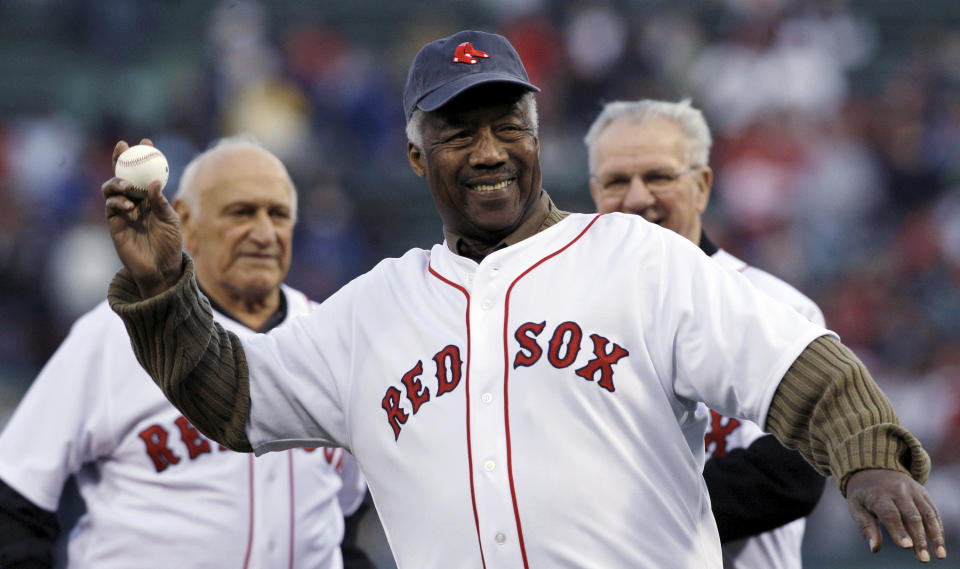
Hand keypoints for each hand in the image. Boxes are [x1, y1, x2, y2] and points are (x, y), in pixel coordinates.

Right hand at [102, 139, 183, 297]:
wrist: (161, 268)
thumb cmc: (170, 244)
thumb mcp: (170, 220)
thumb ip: (160, 202)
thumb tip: (154, 182)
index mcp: (151, 197)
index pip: (146, 172)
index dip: (145, 157)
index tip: (147, 143)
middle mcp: (136, 200)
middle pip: (124, 174)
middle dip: (121, 159)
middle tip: (124, 147)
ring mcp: (124, 211)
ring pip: (112, 188)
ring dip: (116, 181)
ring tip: (126, 185)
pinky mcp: (115, 223)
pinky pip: (111, 206)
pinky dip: (117, 201)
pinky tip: (128, 205)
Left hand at [846, 469, 946, 561]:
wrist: (872, 468)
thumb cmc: (862, 494)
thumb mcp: (856, 507)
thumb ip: (866, 527)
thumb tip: (874, 548)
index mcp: (879, 494)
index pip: (890, 514)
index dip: (898, 531)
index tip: (906, 547)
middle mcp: (898, 490)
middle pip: (911, 516)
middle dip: (919, 538)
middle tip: (923, 559)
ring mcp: (912, 490)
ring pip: (927, 514)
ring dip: (935, 535)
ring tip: (939, 554)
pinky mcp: (922, 492)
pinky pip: (932, 511)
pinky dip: (938, 527)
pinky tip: (939, 543)